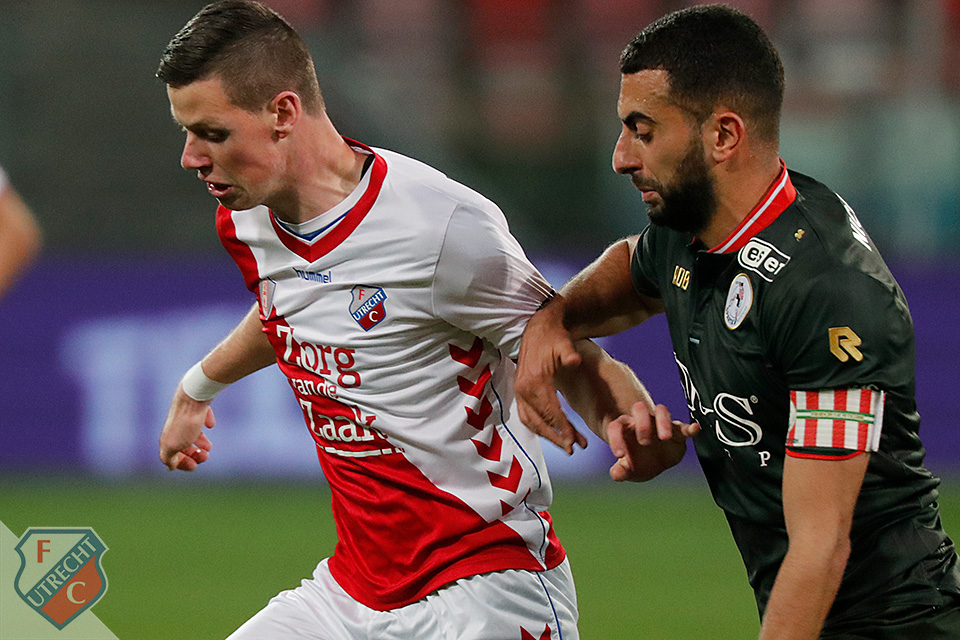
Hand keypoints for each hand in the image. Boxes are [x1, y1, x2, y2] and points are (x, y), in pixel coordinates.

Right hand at [159, 385, 214, 470]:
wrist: (194, 396)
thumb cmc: (185, 422)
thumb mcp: (173, 445)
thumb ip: (168, 457)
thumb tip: (169, 466)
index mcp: (168, 437)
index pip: (172, 456)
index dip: (182, 463)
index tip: (194, 465)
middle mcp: (175, 426)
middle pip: (182, 445)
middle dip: (193, 454)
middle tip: (206, 456)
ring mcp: (186, 415)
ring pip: (192, 431)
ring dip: (200, 442)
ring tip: (209, 447)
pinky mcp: (198, 405)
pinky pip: (201, 415)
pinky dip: (205, 421)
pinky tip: (210, 424)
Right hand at [515, 300, 588, 454]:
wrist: (538, 329)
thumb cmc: (555, 337)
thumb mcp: (564, 343)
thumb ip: (569, 353)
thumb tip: (575, 360)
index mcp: (534, 380)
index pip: (550, 411)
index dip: (563, 428)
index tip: (575, 441)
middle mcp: (523, 389)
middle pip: (540, 421)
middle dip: (557, 437)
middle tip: (573, 449)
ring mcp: (519, 391)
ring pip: (531, 422)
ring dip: (548, 436)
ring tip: (567, 446)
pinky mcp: (519, 391)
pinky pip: (526, 416)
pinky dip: (538, 427)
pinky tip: (552, 433)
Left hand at [606, 402, 698, 481]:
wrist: (653, 462)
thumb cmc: (636, 462)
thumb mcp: (628, 469)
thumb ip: (621, 471)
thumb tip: (615, 474)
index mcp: (625, 428)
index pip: (616, 427)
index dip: (615, 439)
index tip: (619, 455)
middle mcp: (641, 421)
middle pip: (639, 409)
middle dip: (642, 424)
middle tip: (644, 442)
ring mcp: (659, 423)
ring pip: (661, 411)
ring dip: (663, 422)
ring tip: (665, 437)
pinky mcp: (676, 431)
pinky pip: (683, 425)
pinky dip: (689, 427)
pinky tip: (695, 429)